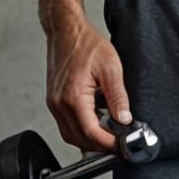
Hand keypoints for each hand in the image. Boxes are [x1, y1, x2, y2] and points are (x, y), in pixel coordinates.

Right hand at [45, 17, 131, 152]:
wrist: (66, 31)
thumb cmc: (86, 44)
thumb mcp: (110, 67)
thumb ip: (118, 96)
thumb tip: (125, 119)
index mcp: (73, 97)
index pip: (91, 132)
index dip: (107, 143)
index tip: (121, 147)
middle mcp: (59, 104)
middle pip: (79, 138)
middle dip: (99, 146)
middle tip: (118, 144)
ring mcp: (54, 104)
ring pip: (70, 134)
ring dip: (89, 139)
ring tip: (108, 134)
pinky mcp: (54, 101)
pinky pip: (66, 124)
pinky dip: (81, 128)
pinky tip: (95, 121)